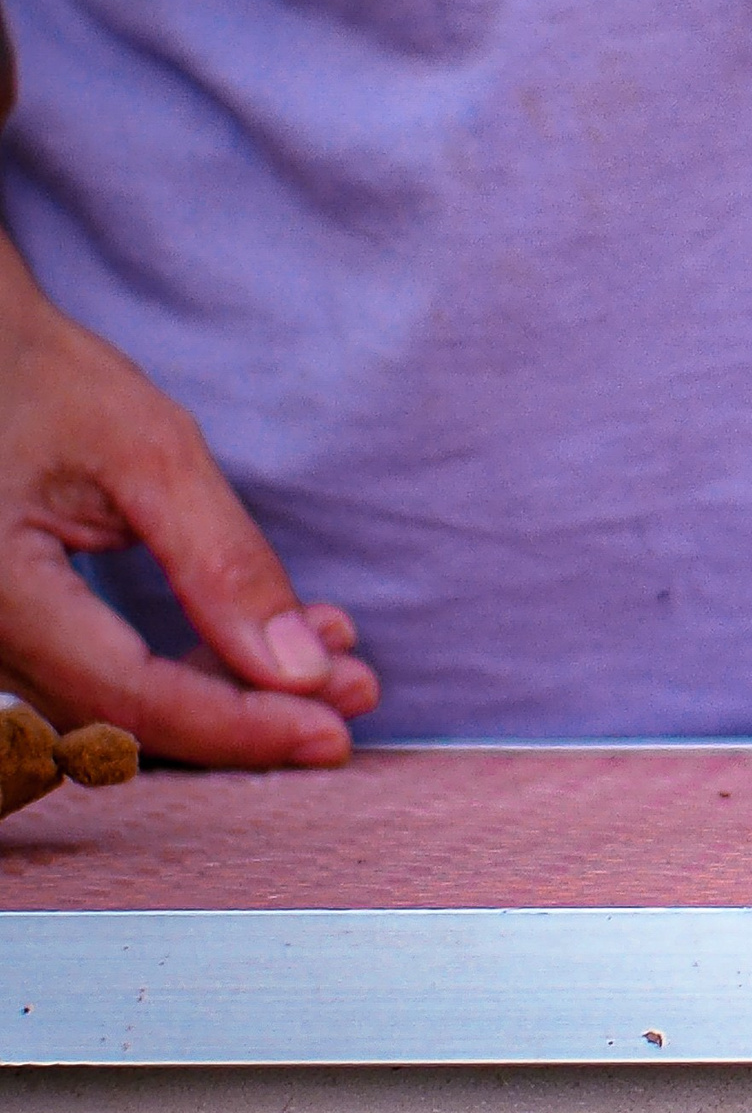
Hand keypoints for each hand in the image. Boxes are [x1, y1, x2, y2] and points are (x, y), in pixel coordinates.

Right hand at [0, 249, 377, 766]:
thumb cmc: (43, 380)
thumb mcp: (148, 452)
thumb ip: (223, 563)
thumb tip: (303, 669)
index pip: (130, 698)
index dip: (240, 725)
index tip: (336, 731)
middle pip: (124, 719)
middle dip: (250, 713)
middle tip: (356, 690)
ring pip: (114, 707)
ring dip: (226, 693)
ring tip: (331, 656)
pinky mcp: (9, 629)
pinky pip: (97, 678)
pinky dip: (183, 670)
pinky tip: (262, 645)